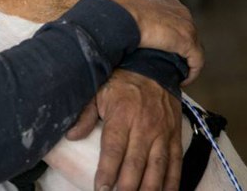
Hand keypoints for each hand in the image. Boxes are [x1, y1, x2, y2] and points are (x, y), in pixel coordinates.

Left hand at [68, 70, 181, 190]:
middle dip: (127, 187)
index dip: (107, 172)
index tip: (101, 189)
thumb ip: (85, 115)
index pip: (114, 149)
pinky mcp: (175, 137)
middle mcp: (144, 127)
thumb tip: (71, 135)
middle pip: (135, 164)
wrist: (155, 68)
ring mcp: (162, 134)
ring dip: (149, 189)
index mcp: (122, 116)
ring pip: (157, 168)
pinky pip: (175, 163)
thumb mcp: (98, 91)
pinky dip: (172, 182)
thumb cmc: (122, 83)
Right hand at [99, 0, 202, 84]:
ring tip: (175, 73)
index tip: (158, 43)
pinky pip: (196, 61)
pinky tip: (183, 81)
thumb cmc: (114, 7)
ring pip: (192, 47)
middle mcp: (178, 9)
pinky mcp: (188, 41)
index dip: (166, 31)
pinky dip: (191, 72)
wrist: (120, 14)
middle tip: (168, 61)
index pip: (171, 16)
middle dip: (177, 46)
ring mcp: (185, 25)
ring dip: (184, 60)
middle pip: (184, 31)